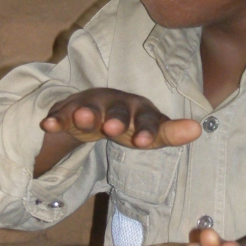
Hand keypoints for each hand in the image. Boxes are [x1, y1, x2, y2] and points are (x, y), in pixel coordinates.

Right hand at [34, 88, 200, 176]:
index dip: (145, 129)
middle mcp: (116, 103)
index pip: (146, 119)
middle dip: (114, 118)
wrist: (100, 111)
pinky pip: (62, 114)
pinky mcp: (70, 110)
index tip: (143, 143)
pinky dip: (56, 118)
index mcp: (140, 109)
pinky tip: (48, 124)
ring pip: (89, 108)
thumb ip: (171, 133)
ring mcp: (92, 105)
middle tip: (112, 128)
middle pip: (116, 110)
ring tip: (80, 119)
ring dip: (85, 113)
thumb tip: (197, 130)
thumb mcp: (151, 132)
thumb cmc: (131, 124)